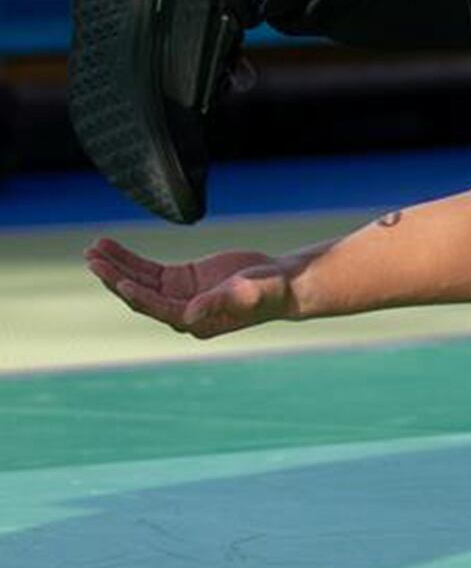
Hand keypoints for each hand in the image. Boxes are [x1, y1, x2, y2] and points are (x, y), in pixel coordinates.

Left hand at [84, 238, 293, 338]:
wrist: (280, 283)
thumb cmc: (268, 291)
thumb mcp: (245, 294)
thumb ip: (218, 302)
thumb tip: (189, 313)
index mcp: (193, 320)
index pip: (157, 307)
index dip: (137, 295)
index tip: (118, 281)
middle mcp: (179, 310)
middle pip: (139, 294)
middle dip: (115, 276)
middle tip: (93, 259)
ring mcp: (177, 295)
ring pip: (138, 280)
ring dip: (116, 265)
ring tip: (94, 249)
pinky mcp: (180, 280)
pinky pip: (147, 270)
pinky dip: (129, 259)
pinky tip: (111, 247)